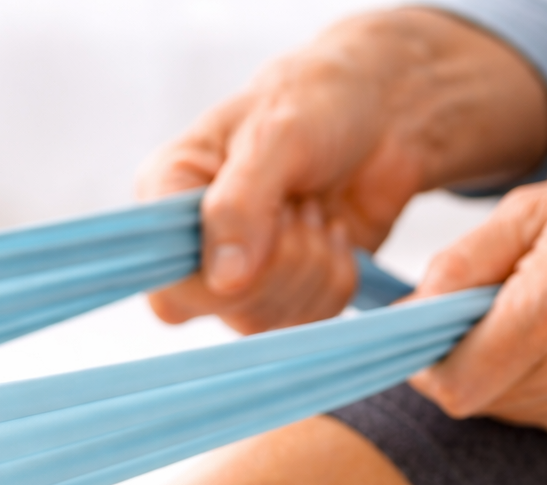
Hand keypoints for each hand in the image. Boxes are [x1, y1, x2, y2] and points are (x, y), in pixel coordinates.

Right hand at [136, 8, 546, 334]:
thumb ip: (241, 204)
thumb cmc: (318, 101)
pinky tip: (332, 233)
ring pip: (265, 321)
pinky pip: (306, 322)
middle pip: (220, 307)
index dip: (217, 275)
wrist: (383, 112)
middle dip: (280, 262)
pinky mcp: (284, 292)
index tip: (268, 223)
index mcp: (167, 195)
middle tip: (299, 204)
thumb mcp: (276, 135)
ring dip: (310, 267)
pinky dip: (335, 279)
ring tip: (316, 210)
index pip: (164, 280)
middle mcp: (193, 243)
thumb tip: (223, 280)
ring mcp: (239, 275)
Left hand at [410, 141, 546, 444]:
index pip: (454, 384)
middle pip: (476, 399)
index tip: (423, 336)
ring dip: (503, 373)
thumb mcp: (536, 208)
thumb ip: (460, 263)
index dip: (424, 366)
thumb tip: (406, 314)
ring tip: (543, 321)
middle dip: (464, 360)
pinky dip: (543, 385)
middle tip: (489, 313)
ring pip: (510, 410)